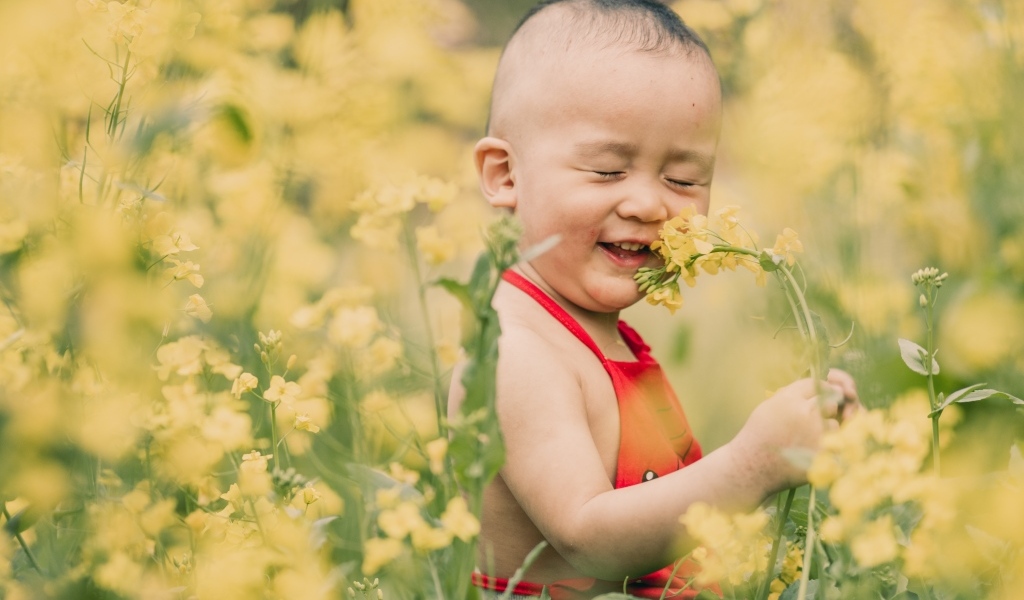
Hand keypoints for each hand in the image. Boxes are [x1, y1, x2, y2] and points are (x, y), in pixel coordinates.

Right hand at [732, 369, 859, 491]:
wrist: (751, 465)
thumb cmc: (758, 435)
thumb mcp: (769, 407)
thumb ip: (791, 396)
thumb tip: (814, 388)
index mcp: (789, 399)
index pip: (816, 385)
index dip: (820, 390)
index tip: (820, 396)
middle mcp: (805, 413)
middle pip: (829, 403)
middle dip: (824, 410)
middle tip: (813, 420)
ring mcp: (815, 433)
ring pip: (834, 425)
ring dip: (825, 431)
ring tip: (807, 439)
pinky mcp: (821, 453)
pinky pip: (834, 446)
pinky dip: (825, 449)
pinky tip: (810, 452)